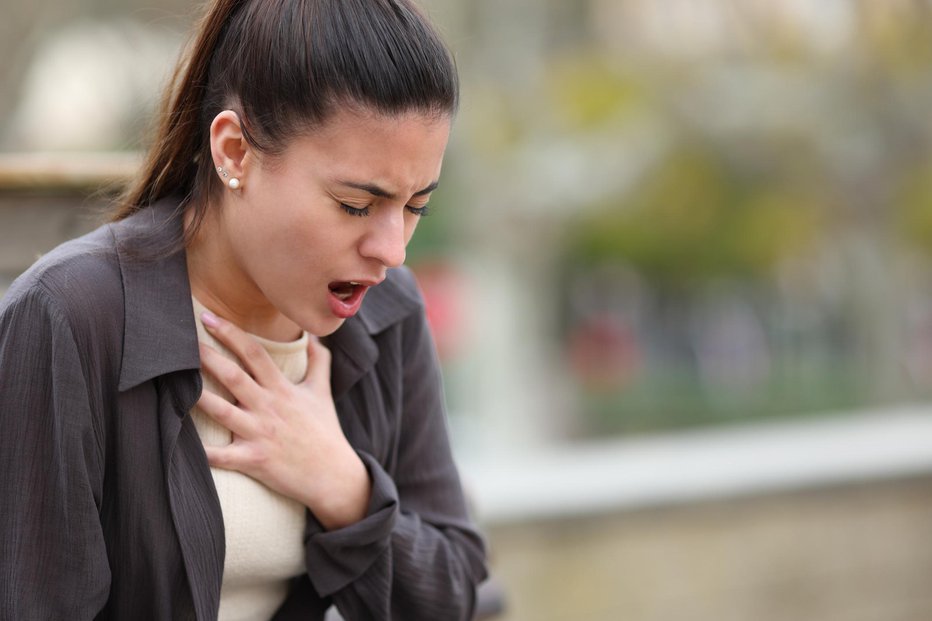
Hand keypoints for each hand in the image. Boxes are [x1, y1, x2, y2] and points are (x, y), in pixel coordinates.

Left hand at [196, 311, 370, 529]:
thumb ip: (319, 361)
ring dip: (198, 396)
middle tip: (184, 340)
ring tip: (174, 382)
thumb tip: (314, 336)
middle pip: (233, 376)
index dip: (231, 333)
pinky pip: (222, 456)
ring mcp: (260, 434)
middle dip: (208, 357)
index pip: (254, 354)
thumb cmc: (325, 431)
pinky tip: (180, 443)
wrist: (333, 474)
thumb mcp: (322, 392)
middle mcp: (268, 407)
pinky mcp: (254, 459)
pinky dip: (202, 452)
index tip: (209, 318)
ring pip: (222, 412)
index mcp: (282, 389)